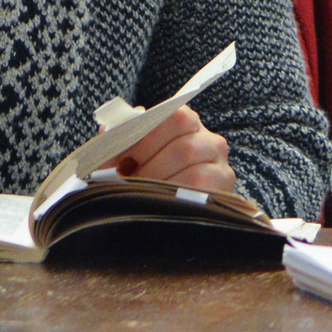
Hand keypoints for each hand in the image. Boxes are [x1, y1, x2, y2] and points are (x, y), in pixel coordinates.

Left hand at [104, 105, 232, 193]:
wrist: (168, 215)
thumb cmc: (147, 175)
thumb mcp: (131, 156)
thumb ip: (120, 140)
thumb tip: (107, 129)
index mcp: (188, 124)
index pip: (176, 117)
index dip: (148, 138)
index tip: (125, 158)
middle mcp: (211, 142)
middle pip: (184, 148)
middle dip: (151, 168)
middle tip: (130, 183)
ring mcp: (221, 168)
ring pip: (194, 174)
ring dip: (163, 186)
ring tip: (142, 195)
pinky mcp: (224, 193)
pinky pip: (202, 195)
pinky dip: (177, 199)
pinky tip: (161, 203)